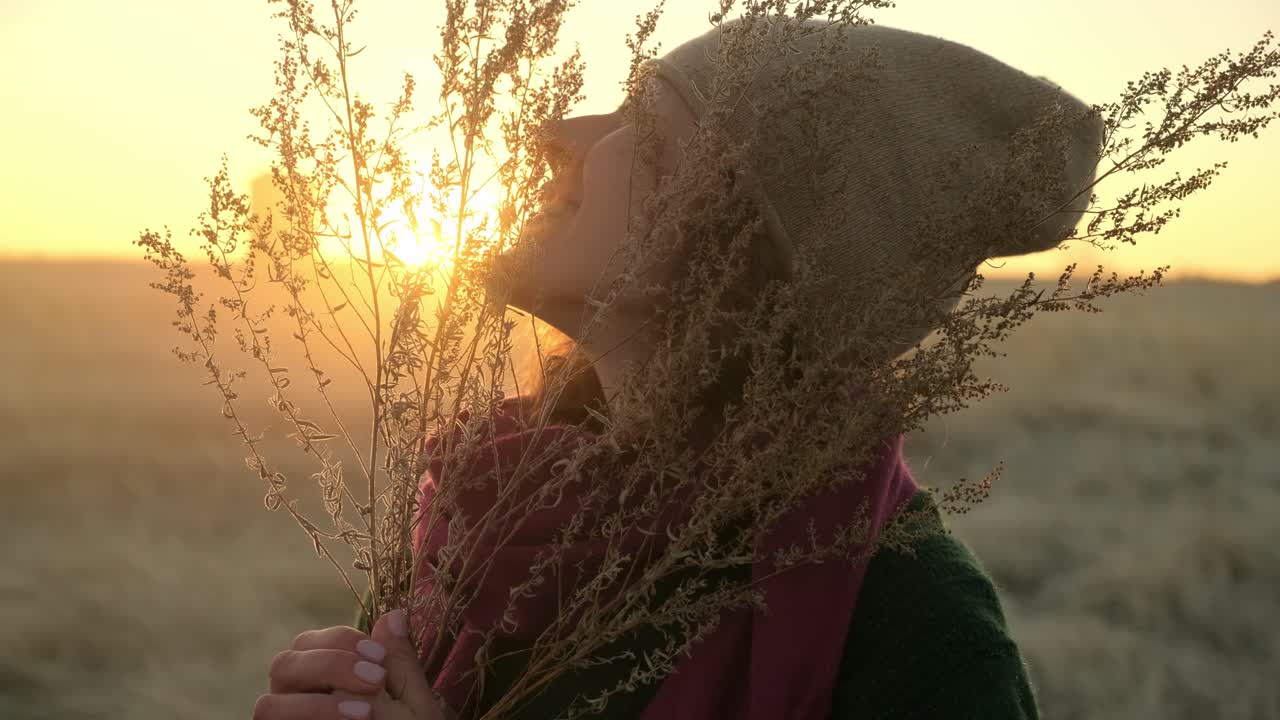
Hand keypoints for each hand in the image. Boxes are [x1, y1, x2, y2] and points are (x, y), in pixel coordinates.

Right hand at [255, 609, 452, 719]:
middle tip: (373, 682)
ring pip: (268, 705)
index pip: (311, 640)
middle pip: (283, 664)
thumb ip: (400, 663)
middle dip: (328, 666)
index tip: (378, 659)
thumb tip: (395, 613)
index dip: (342, 641)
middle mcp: (296, 700)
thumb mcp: (414, 704)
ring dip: (315, 705)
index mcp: (325, 678)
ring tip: (362, 713)